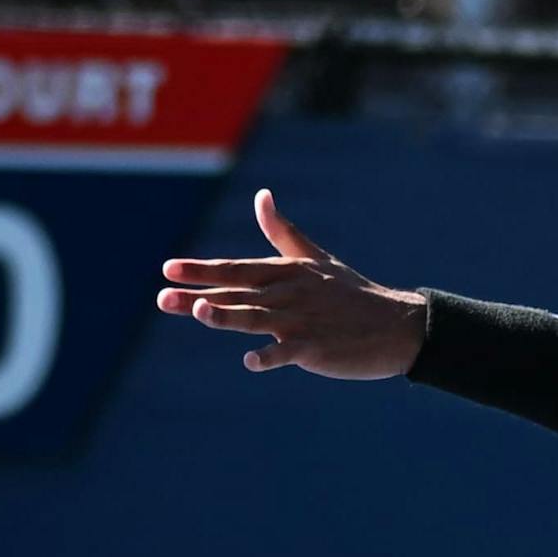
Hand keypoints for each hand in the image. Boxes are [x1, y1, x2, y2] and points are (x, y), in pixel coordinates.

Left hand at [157, 189, 428, 378]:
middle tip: (162, 298)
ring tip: (201, 312)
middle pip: (236, 293)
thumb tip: (261, 196)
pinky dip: (270, 356)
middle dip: (198, 294)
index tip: (168, 269)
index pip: (235, 269)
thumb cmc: (351, 293)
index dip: (201, 269)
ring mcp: (301, 321)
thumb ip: (281, 230)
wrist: (395, 324)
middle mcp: (288, 294)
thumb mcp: (314, 257)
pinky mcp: (316, 347)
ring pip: (257, 318)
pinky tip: (250, 361)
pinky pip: (288, 352)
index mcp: (285, 273)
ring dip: (229, 315)